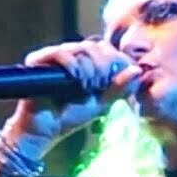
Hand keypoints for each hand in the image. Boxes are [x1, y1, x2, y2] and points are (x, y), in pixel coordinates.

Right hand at [11, 38, 142, 142]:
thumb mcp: (102, 103)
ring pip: (81, 48)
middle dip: (104, 65)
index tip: (117, 79)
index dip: (117, 60)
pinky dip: (72, 64)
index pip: (108, 50)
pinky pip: (60, 53)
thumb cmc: (71, 116)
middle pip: (96, 46)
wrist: (44, 130)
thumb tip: (137, 70)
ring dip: (89, 67)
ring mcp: (55, 56)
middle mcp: (72, 56)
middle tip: (99, 84)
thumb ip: (119, 88)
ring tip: (87, 85)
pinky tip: (76, 78)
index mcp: (88, 63)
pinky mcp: (39, 60)